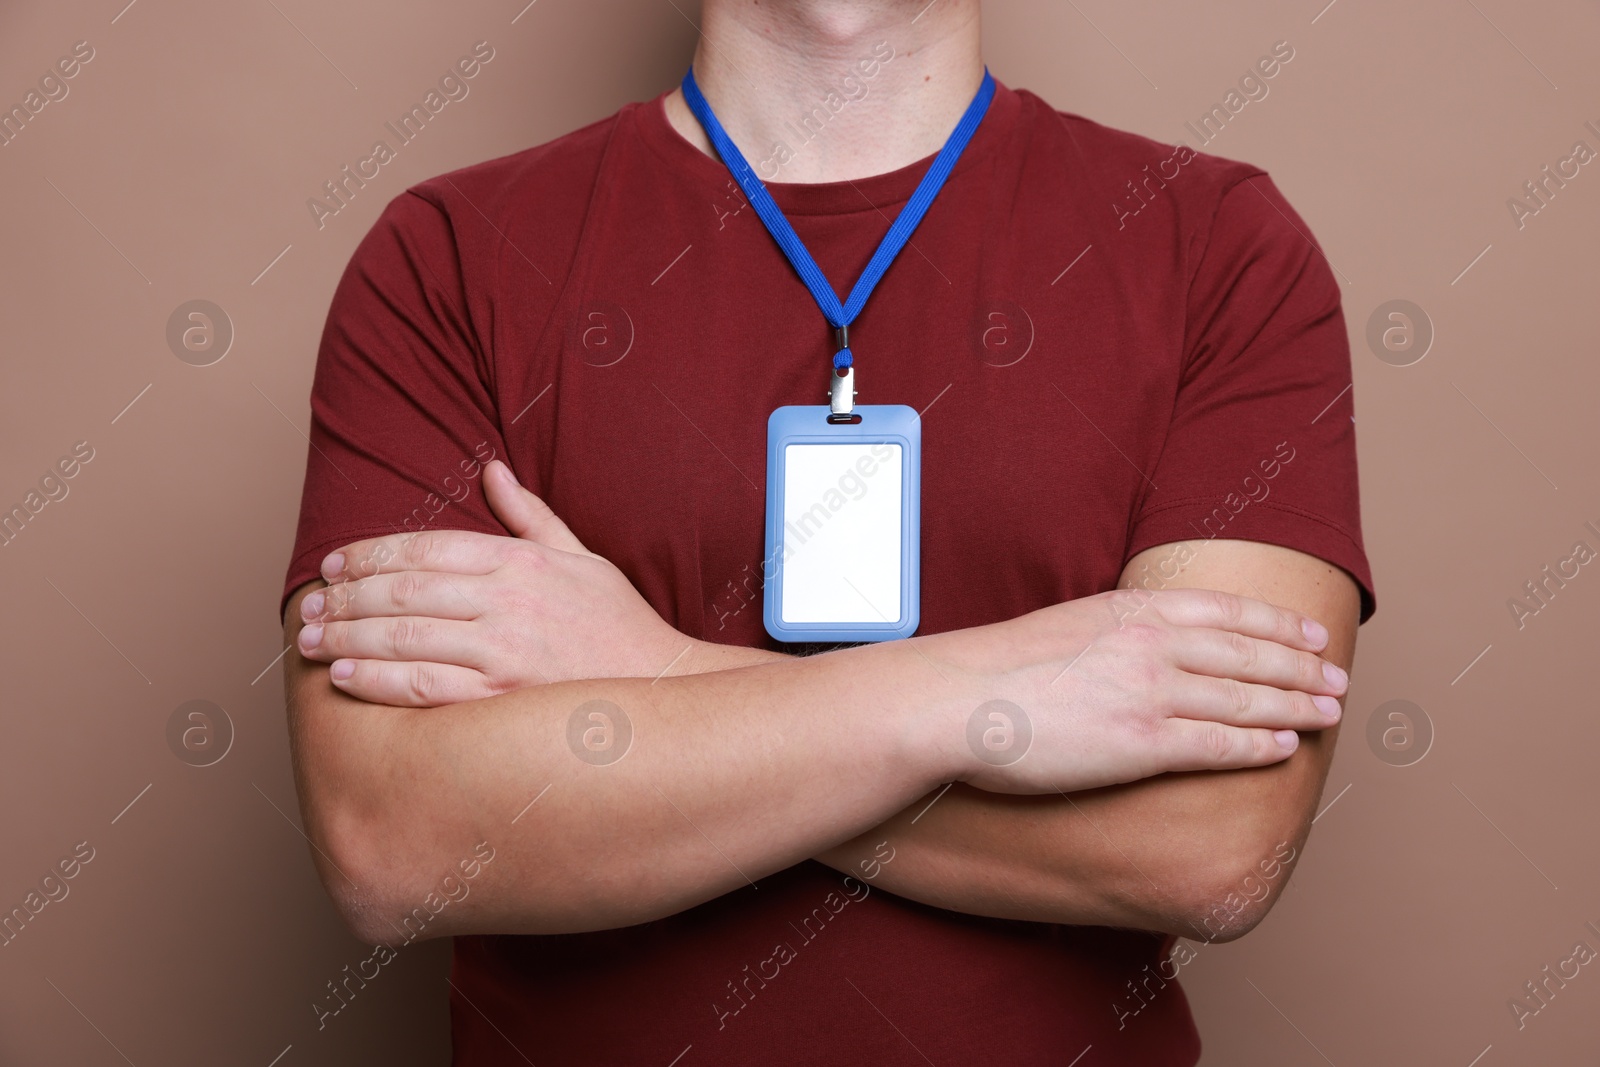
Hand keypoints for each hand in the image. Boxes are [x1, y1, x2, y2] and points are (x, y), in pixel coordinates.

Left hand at [296, 460, 686, 705]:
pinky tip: (346, 676)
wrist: (663, 689)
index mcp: (523, 562)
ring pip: (405, 638)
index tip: (335, 564)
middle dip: (346, 596)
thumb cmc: (619, 624)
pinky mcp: (503, 699)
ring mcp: (505, 652)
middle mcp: (509, 601)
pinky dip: (379, 680)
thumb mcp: (582, 557)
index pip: (428, 547)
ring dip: (347, 636)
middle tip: (310, 603)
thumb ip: (530, 516)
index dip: (372, 554)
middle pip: (405, 591)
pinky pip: (425, 687)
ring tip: (312, 638)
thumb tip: (492, 470)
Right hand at [923, 587, 1347, 793]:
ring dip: (1295, 705)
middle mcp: (1151, 644)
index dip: (1276, 624)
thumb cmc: (997, 669)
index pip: (1225, 611)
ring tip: (1328, 714)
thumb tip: (1136, 645)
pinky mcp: (1140, 743)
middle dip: (1302, 666)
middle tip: (1338, 679)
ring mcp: (1149, 693)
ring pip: (1245, 698)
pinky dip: (1257, 745)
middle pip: (1249, 653)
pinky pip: (1217, 744)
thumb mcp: (1066, 625)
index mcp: (1132, 610)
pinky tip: (1283, 748)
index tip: (1309, 634)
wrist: (958, 699)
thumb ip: (1112, 632)